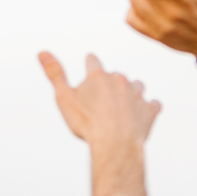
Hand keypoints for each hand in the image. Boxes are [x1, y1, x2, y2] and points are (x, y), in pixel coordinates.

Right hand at [39, 52, 160, 146]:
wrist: (115, 143)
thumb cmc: (87, 123)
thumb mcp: (64, 98)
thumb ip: (55, 74)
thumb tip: (42, 52)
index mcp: (97, 75)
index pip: (93, 60)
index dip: (90, 64)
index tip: (90, 67)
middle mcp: (120, 80)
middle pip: (116, 75)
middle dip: (111, 83)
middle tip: (105, 99)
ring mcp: (137, 94)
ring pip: (138, 85)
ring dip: (132, 92)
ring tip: (126, 105)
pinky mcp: (150, 110)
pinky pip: (155, 104)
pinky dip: (150, 107)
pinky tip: (145, 114)